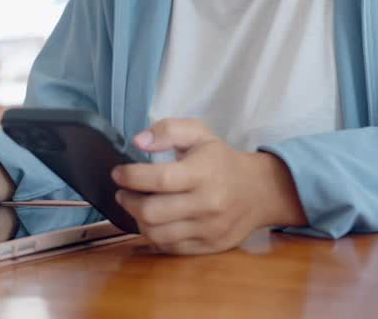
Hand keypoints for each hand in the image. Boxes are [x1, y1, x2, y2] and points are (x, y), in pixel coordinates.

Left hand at [111, 119, 306, 254]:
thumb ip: (168, 130)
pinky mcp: (209, 246)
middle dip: (128, 202)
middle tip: (123, 193)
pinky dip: (155, 235)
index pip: (159, 179)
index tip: (118, 173)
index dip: (131, 177)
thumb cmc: (221, 160)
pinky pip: (170, 247)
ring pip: (157, 234)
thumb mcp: (199, 133)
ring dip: (138, 220)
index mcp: (203, 173)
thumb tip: (138, 142)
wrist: (259, 191)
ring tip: (137, 207)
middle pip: (152, 212)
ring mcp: (208, 229)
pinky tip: (154, 221)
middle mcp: (207, 204)